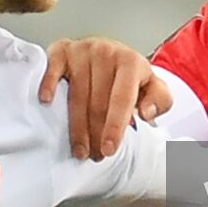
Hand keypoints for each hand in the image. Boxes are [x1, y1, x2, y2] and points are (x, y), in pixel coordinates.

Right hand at [39, 37, 172, 160]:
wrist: (111, 53)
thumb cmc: (130, 77)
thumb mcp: (153, 87)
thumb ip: (160, 100)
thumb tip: (147, 112)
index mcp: (131, 61)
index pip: (122, 98)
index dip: (115, 126)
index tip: (109, 150)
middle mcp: (106, 51)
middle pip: (97, 102)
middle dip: (96, 134)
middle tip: (95, 156)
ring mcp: (82, 49)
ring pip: (76, 95)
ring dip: (76, 127)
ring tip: (80, 149)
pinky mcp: (62, 50)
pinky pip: (52, 68)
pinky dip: (48, 84)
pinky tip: (47, 102)